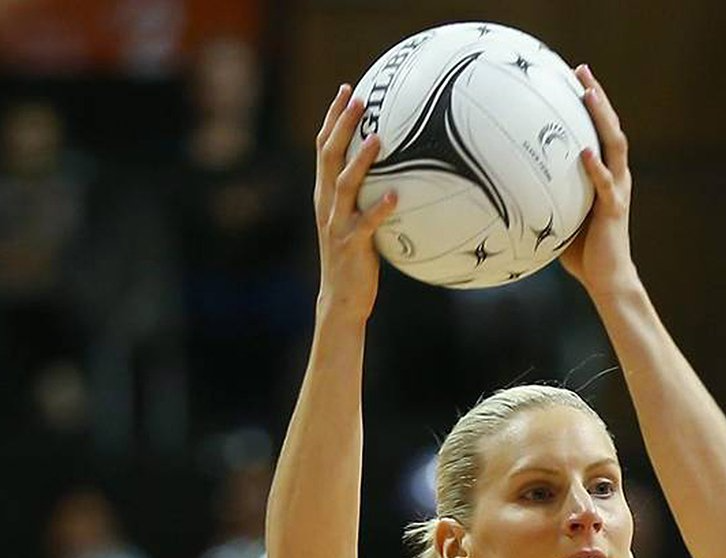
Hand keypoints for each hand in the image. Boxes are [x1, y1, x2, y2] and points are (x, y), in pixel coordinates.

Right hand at [313, 84, 397, 322]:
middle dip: (342, 125)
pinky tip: (396, 196)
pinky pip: (366, 223)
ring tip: (379, 138)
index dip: (332, 118)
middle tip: (359, 99)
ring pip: (344, 185)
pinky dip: (380, 209)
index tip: (347, 90)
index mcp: (325, 195)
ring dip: (361, 160)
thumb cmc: (355, 259)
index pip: (324, 148)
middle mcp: (326, 204)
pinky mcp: (351, 245)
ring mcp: (336, 224)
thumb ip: (367, 197)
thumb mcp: (357, 222)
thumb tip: (398, 175)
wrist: (341, 299)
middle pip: (329, 156)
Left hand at [560, 65, 638, 300]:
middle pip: (611, 128)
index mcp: (605, 178)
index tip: (573, 79)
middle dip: (597, 97)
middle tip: (580, 71)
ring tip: (588, 95)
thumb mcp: (560, 218)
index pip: (599, 133)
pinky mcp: (614, 211)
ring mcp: (618, 192)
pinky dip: (595, 168)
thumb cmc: (582, 254)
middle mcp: (616, 179)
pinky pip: (605, 185)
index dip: (590, 106)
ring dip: (602, 119)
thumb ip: (545, 199)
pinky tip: (584, 152)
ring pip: (614, 147)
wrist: (607, 281)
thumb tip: (508, 191)